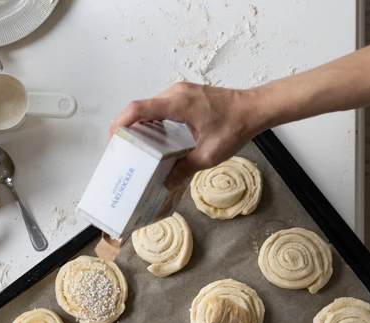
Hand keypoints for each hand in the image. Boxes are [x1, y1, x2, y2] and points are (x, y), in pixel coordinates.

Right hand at [110, 83, 264, 193]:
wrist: (255, 108)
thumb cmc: (237, 125)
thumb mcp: (209, 155)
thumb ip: (184, 169)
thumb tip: (166, 184)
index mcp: (179, 103)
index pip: (139, 108)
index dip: (121, 122)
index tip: (114, 140)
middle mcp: (176, 93)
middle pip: (139, 108)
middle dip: (126, 128)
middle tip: (122, 151)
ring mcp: (180, 93)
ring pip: (148, 107)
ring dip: (139, 125)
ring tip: (135, 148)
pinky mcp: (184, 96)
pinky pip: (159, 107)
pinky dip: (151, 122)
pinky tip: (153, 140)